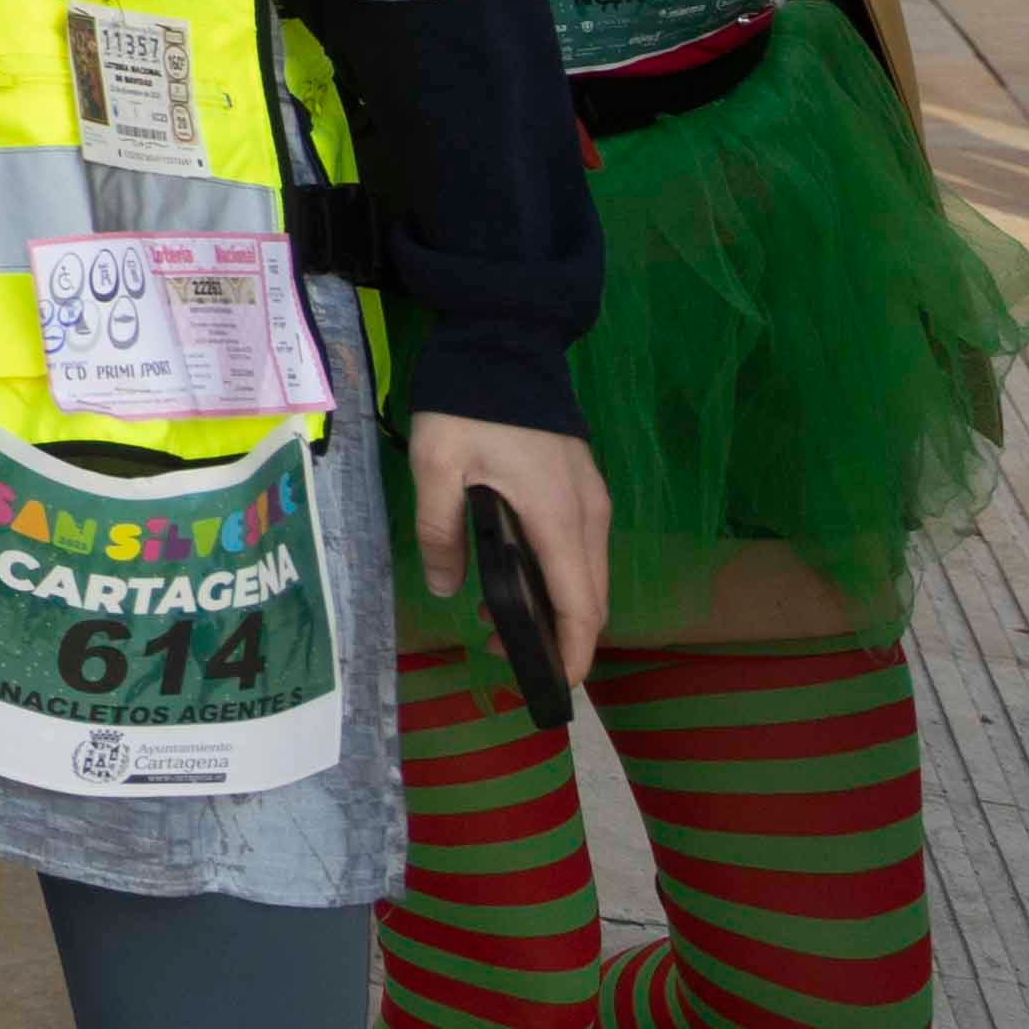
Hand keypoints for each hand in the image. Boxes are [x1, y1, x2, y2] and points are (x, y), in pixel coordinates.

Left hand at [405, 409, 610, 687]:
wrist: (504, 341)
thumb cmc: (470, 405)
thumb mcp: (436, 464)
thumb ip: (440, 529)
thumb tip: (445, 588)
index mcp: (559, 518)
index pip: (579, 605)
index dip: (570, 652)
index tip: (553, 686)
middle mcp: (589, 516)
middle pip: (590, 598)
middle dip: (558, 638)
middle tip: (504, 655)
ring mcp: (592, 499)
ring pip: (588, 574)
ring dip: (557, 607)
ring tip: (499, 620)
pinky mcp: (583, 487)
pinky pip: (581, 549)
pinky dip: (560, 577)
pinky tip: (518, 578)